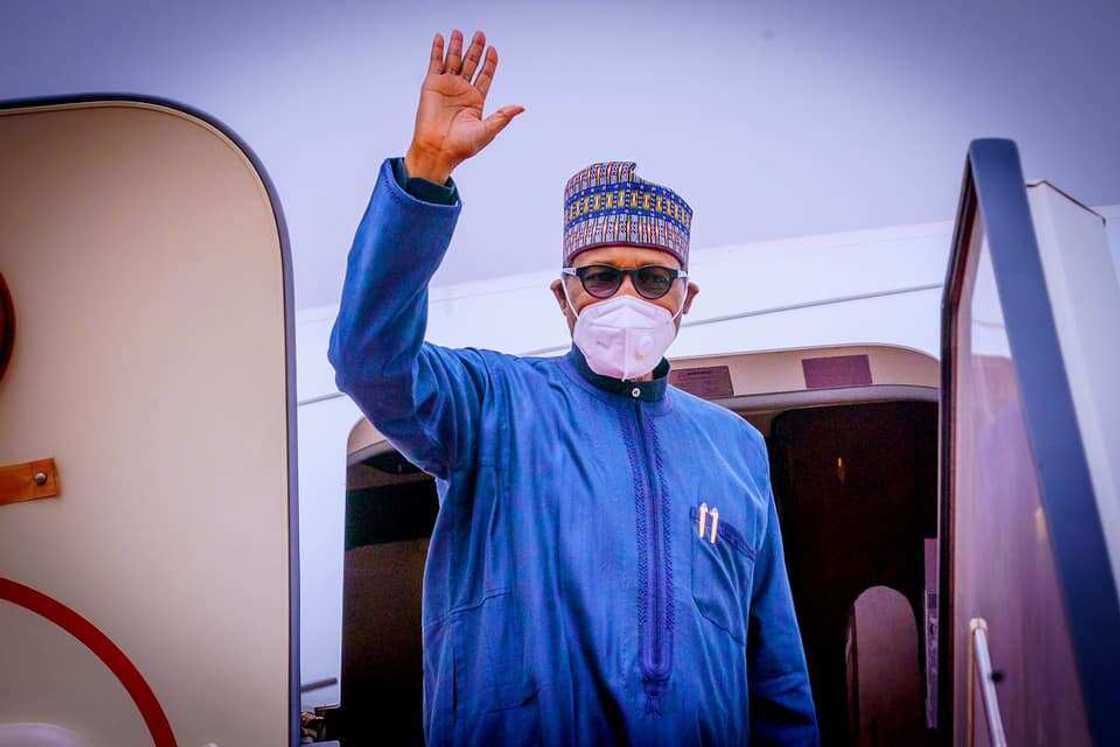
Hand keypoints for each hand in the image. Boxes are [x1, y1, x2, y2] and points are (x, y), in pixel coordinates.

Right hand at [405, 29, 524, 183]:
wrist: (438, 151)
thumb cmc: (461, 146)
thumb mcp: (487, 130)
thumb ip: (503, 116)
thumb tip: (521, 107)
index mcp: (476, 100)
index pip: (485, 75)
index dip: (489, 62)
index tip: (493, 50)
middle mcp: (462, 91)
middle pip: (471, 64)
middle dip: (475, 49)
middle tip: (480, 34)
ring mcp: (447, 87)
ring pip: (453, 60)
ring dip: (457, 46)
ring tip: (459, 32)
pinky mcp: (432, 85)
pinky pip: (435, 63)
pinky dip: (437, 50)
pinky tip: (440, 38)